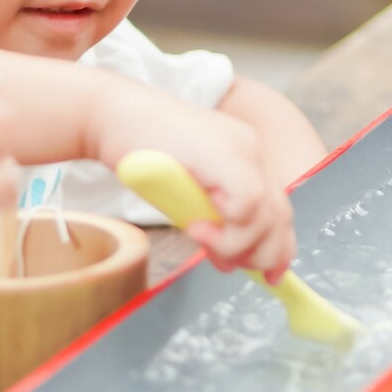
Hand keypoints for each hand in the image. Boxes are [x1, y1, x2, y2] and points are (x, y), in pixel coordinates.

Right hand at [95, 89, 294, 277]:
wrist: (109, 116)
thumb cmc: (136, 153)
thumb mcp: (184, 194)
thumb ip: (212, 220)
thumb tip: (230, 260)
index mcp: (245, 158)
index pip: (279, 212)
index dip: (277, 248)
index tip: (266, 275)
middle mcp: (253, 151)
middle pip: (282, 218)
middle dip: (261, 254)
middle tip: (227, 264)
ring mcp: (244, 150)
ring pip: (269, 217)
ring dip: (236, 244)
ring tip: (202, 239)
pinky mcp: (229, 155)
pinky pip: (248, 206)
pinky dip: (226, 230)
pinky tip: (195, 227)